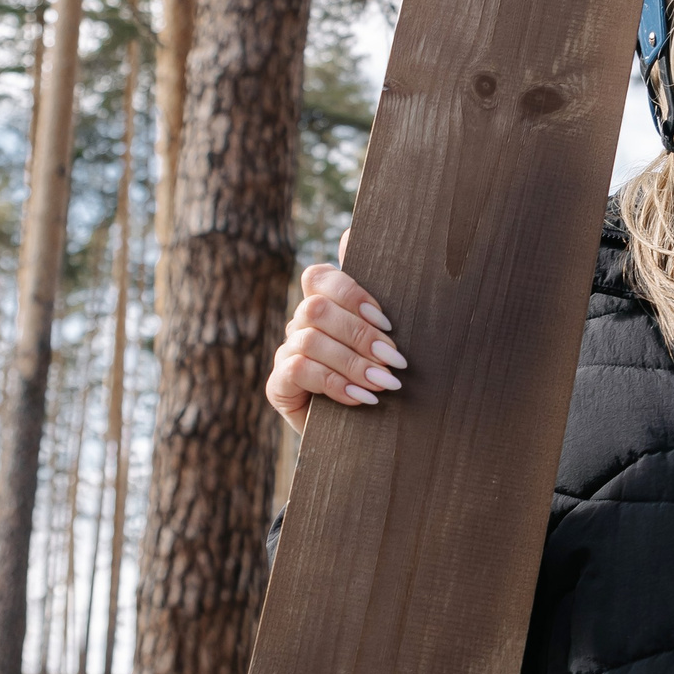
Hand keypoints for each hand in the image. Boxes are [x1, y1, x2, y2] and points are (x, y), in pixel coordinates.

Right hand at [266, 262, 404, 436]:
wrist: (363, 437)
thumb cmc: (379, 380)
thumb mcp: (386, 344)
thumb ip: (378, 305)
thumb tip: (354, 235)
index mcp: (324, 306)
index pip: (319, 277)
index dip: (349, 292)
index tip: (385, 319)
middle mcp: (300, 325)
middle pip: (316, 308)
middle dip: (360, 334)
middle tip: (395, 360)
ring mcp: (286, 353)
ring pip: (310, 340)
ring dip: (353, 362)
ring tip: (386, 384)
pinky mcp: (278, 385)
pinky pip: (299, 370)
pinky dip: (336, 383)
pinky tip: (363, 398)